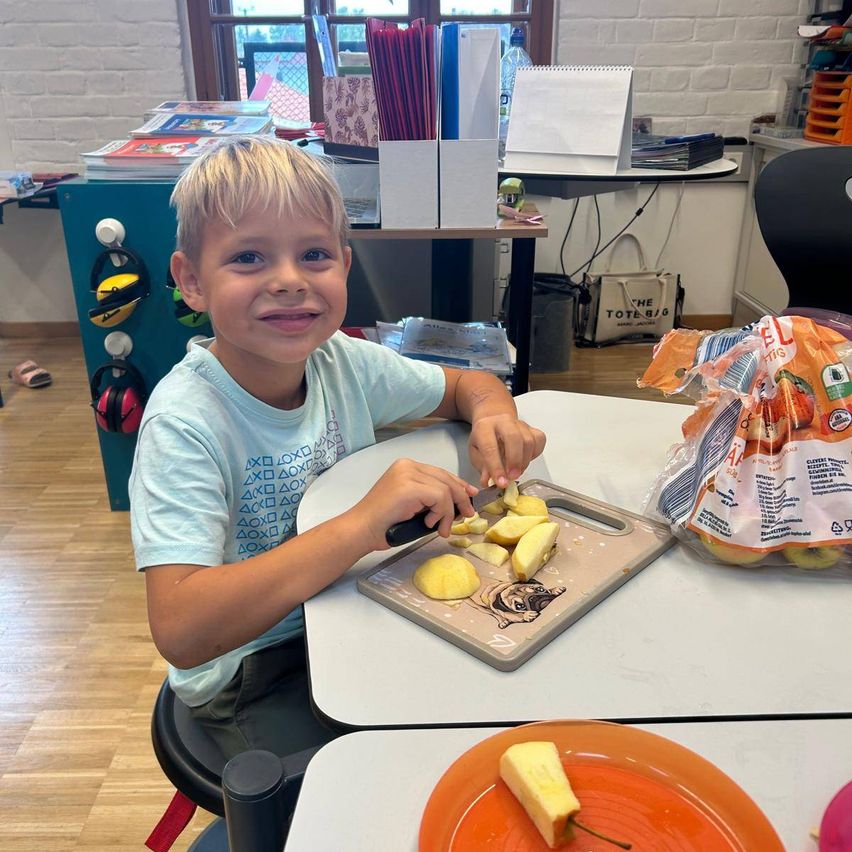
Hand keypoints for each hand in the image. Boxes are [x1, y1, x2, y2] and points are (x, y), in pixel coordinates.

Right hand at [350, 458, 478, 550]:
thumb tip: (461, 502)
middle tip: (467, 514)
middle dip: (461, 498)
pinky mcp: (410, 487)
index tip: (470, 497)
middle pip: (446, 479)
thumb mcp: (414, 506)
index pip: (440, 473)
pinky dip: (441, 514)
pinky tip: (429, 524)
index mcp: (406, 467)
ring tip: (441, 528)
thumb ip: (432, 499)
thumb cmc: (384, 524)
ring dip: (448, 513)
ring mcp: (407, 474)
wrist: (361, 530)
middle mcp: (407, 465)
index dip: (458, 485)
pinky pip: (440, 498)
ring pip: (446, 490)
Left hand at [468, 414, 545, 487]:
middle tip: (513, 477)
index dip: (496, 467)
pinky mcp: (532, 428)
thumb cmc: (484, 440)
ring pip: (528, 441)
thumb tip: (488, 481)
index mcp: (484, 427)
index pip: (490, 447)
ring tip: (516, 473)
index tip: (501, 483)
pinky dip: (534, 455)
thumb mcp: (476, 453)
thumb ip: (483, 467)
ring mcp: (519, 423)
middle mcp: (502, 421)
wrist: (494, 423)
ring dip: (524, 461)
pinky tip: (525, 461)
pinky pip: (538, 441)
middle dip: (514, 461)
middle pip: (513, 437)